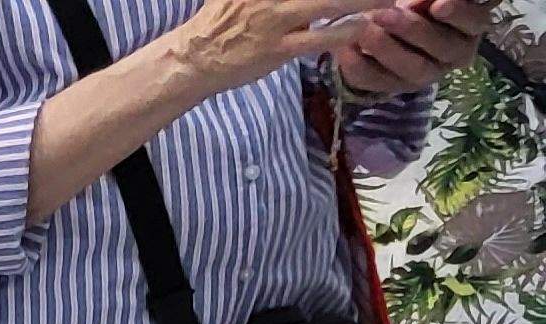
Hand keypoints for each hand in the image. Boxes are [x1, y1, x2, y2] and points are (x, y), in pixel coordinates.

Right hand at [167, 0, 372, 92]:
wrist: (194, 57)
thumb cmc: (223, 20)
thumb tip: (321, 1)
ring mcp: (274, 19)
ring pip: (330, 2)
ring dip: (365, 1)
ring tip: (389, 0)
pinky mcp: (276, 48)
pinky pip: (320, 37)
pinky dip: (345, 31)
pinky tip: (362, 26)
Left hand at [338, 0, 490, 95]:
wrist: (382, 27)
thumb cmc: (413, 5)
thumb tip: (417, 1)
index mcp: (469, 25)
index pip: (474, 21)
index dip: (458, 14)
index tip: (438, 6)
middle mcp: (453, 53)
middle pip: (442, 46)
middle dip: (413, 29)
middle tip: (385, 14)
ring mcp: (425, 74)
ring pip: (413, 67)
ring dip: (387, 49)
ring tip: (365, 30)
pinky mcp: (394, 86)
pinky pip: (378, 80)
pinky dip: (360, 65)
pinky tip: (346, 49)